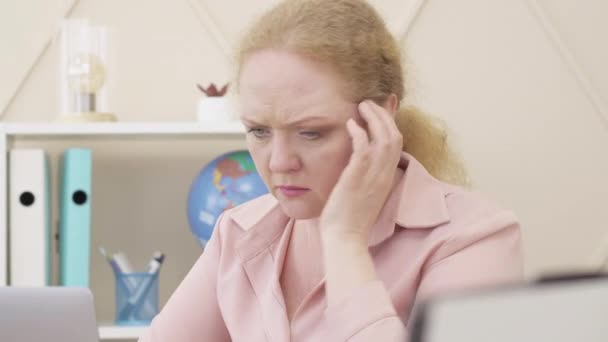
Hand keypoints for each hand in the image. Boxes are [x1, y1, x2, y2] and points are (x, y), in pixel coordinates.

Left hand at [320, 100, 402, 245]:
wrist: (345, 240)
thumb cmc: (349, 221)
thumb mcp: (364, 195)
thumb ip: (366, 179)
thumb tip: (360, 167)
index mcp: (387, 179)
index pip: (397, 144)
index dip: (391, 124)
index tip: (383, 110)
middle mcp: (385, 175)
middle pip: (394, 135)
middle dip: (384, 115)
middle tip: (370, 103)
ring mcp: (373, 176)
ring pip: (384, 137)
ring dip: (374, 117)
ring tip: (361, 106)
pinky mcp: (358, 177)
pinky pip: (364, 147)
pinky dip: (359, 131)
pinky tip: (350, 124)